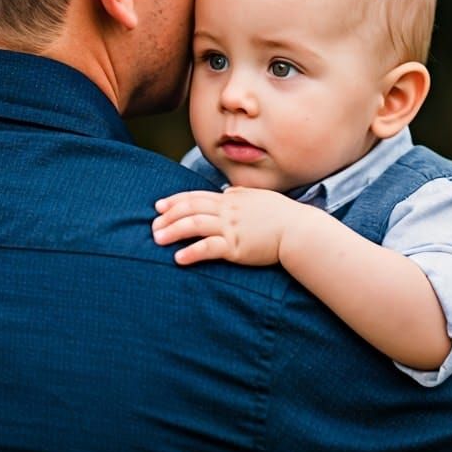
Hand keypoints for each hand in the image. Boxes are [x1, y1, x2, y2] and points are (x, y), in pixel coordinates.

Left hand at [152, 187, 315, 265]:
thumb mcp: (258, 198)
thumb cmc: (282, 215)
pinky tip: (179, 258)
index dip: (175, 201)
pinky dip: (192, 252)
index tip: (159, 206)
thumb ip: (239, 195)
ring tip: (157, 240)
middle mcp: (228, 210)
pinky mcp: (236, 246)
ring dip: (173, 232)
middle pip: (190, 209)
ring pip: (194, 225)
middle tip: (152, 226)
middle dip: (168, 217)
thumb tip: (226, 192)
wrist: (298, 230)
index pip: (196, 196)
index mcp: (231, 199)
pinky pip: (209, 247)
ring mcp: (231, 227)